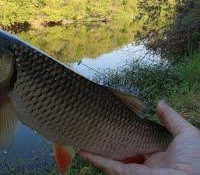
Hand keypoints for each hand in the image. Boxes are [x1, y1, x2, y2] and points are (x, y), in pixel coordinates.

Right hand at [79, 101, 199, 174]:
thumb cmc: (194, 158)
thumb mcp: (186, 133)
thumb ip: (171, 118)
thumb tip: (159, 102)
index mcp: (156, 154)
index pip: (136, 142)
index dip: (126, 132)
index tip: (115, 121)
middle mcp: (142, 162)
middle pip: (120, 150)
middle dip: (108, 140)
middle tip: (95, 127)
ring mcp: (133, 169)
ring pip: (110, 158)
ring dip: (95, 149)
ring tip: (83, 137)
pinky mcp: (126, 174)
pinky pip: (107, 165)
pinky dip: (94, 158)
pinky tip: (82, 149)